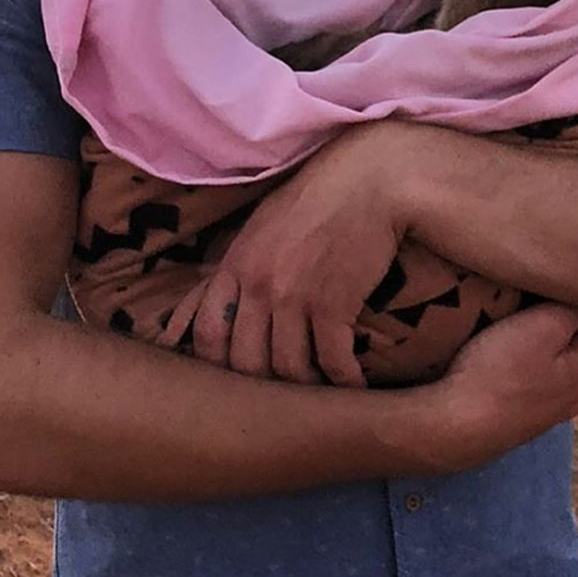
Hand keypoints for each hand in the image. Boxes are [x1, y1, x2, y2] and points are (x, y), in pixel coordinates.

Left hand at [156, 124, 407, 387]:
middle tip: (284, 397)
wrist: (371, 178)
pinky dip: (343, 381)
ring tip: (320, 394)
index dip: (218, 367)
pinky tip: (353, 384)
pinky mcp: (333, 303)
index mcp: (236, 263)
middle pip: (244, 363)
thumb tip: (230, 299)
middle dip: (264, 387)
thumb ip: (244, 264)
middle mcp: (257, 283)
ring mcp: (294, 295)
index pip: (206, 334)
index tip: (238, 381)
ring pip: (287, 369)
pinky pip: (331, 361)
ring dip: (306, 389)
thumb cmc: (319, 198)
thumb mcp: (265, 224)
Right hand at [411, 304, 577, 474]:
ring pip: (558, 360)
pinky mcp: (521, 418)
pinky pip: (534, 377)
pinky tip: (509, 351)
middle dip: (570, 311)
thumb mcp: (542, 327)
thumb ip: (575, 309)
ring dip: (547, 336)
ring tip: (525, 311)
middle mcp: (576, 393)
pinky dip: (528, 358)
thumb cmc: (499, 372)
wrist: (454, 428)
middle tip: (548, 281)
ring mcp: (549, 410)